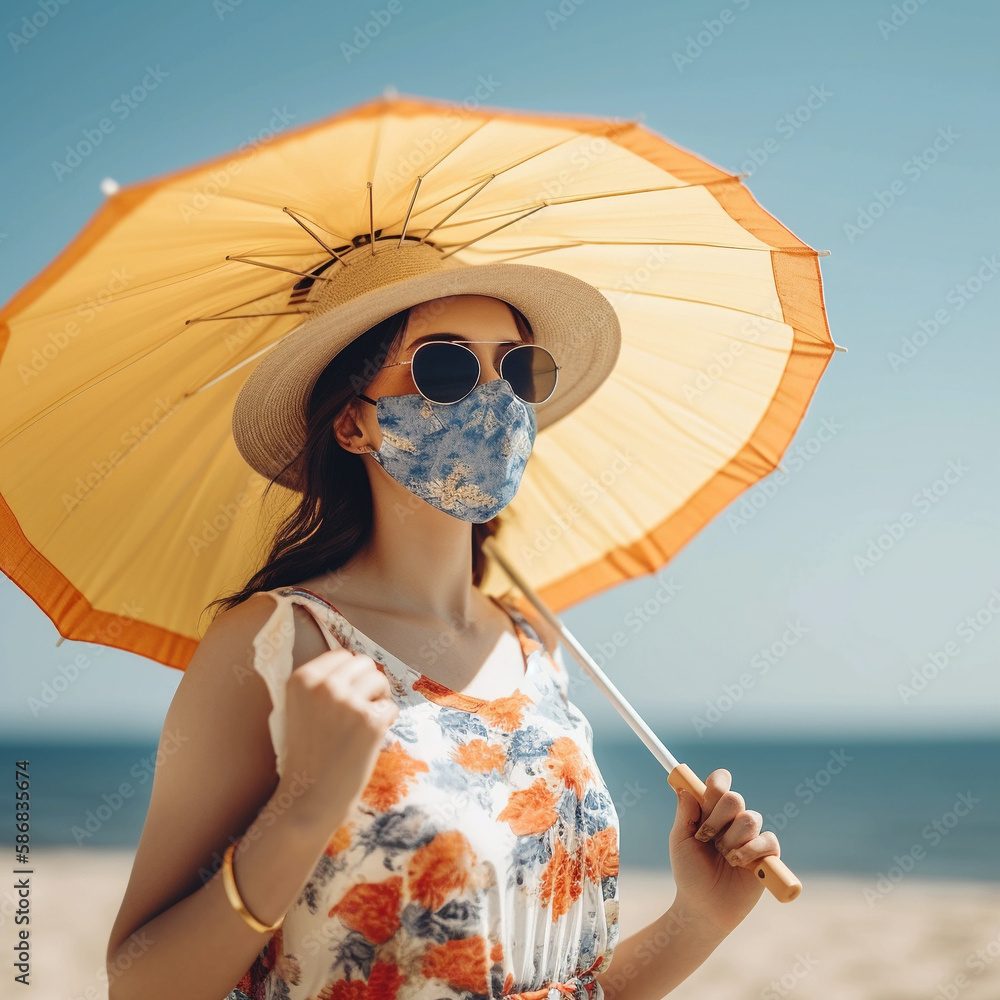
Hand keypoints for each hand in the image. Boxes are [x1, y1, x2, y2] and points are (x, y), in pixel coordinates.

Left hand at [666, 769, 780, 937]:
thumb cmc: (689, 874)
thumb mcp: (680, 841)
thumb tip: (685, 787)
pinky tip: (739, 864)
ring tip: (724, 857)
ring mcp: (750, 837)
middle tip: (706, 837)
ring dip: (732, 839)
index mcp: (710, 812)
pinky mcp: (767, 856)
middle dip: (719, 817)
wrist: (704, 908)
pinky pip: (767, 840)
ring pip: (750, 819)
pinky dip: (751, 851)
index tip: (709, 790)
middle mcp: (731, 821)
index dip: (718, 782)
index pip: (719, 785)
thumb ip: (685, 814)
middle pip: (735, 798)